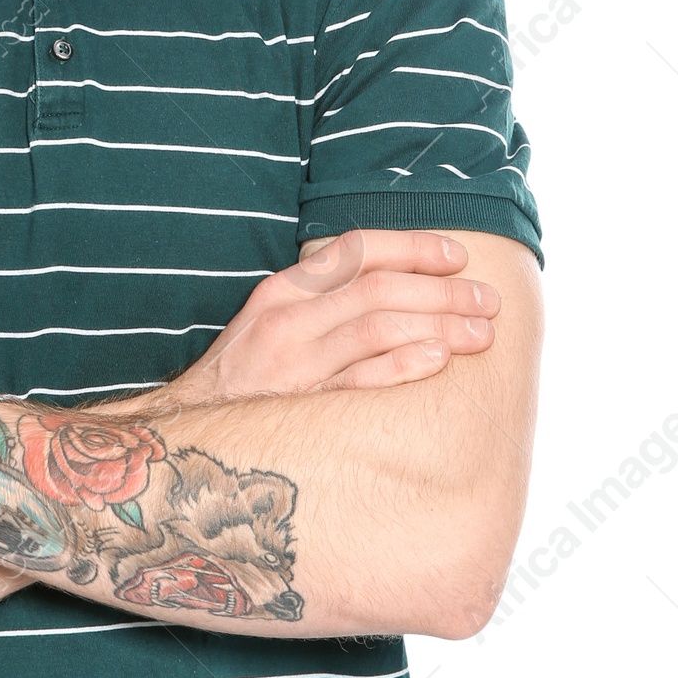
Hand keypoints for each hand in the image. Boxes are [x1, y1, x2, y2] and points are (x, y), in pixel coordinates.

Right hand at [159, 230, 500, 406]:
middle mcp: (288, 318)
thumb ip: (323, 300)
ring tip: (480, 333)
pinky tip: (438, 360)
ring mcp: (293, 361)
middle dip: (444, 291)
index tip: (458, 256)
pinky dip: (403, 365)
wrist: (188, 431)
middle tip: (488, 301)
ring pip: (378, 328)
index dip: (414, 247)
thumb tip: (395, 283)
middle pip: (380, 289)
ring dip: (438, 325)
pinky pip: (360, 379)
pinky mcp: (300, 404)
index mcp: (285, 289)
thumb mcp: (272, 321)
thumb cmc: (245, 376)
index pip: (359, 250)